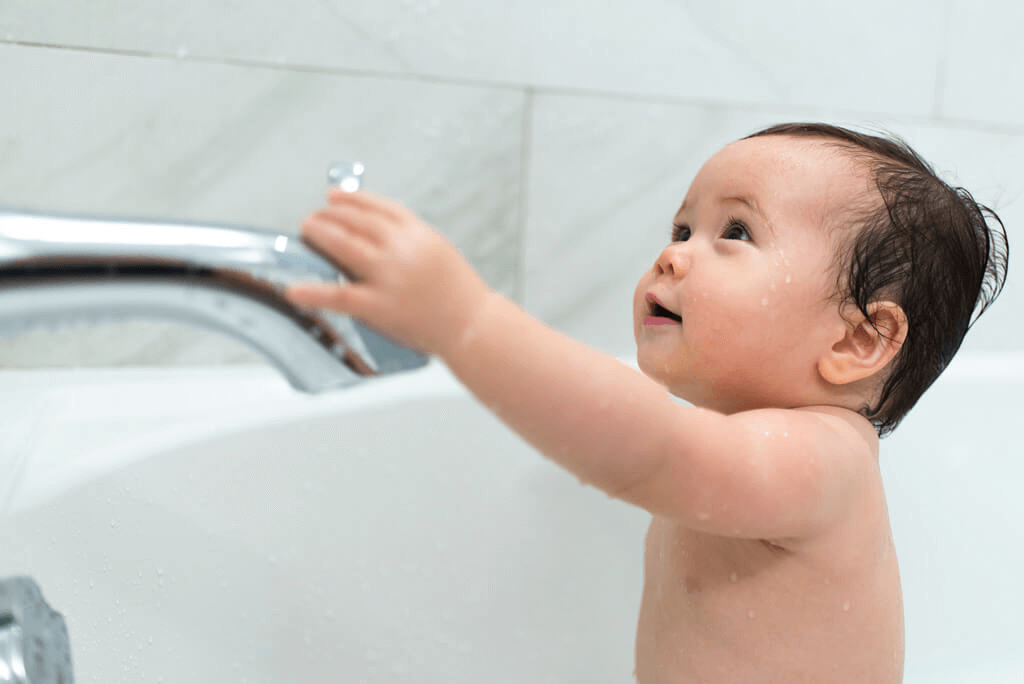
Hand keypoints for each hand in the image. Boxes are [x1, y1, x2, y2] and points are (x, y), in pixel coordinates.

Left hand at [285, 188, 491, 357]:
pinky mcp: (380, 306)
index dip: (351, 198)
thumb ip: (409, 239)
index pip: (378, 207)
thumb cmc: (458, 294)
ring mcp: (390, 277)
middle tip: (314, 216)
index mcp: (419, 234)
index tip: (334, 195)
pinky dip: (313, 292)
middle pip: (356, 220)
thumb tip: (372, 229)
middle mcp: (403, 250)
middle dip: (329, 214)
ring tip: (306, 231)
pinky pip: (339, 295)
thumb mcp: (438, 251)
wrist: (473, 325)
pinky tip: (294, 289)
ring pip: (343, 245)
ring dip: (319, 233)